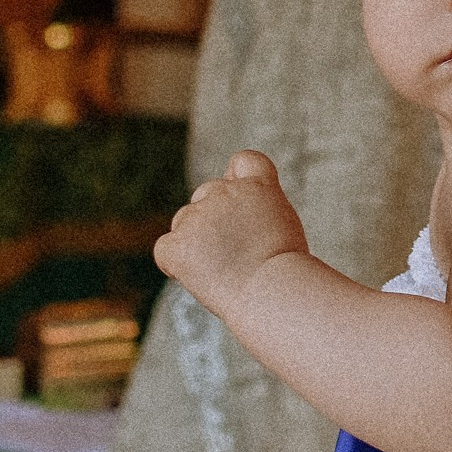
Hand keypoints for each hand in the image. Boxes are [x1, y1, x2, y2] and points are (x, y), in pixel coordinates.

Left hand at [154, 151, 310, 318]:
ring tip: (225, 268)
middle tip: (237, 251)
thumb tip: (231, 210)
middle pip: (207, 193)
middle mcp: (225, 192)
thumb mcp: (282, 225)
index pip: (244, 161)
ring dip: (196, 240)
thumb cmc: (285, 269)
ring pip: (184, 221)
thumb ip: (256, 209)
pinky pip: (166, 250)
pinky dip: (176, 263)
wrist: (273, 290)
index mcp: (258, 186)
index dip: (239, 177)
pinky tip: (200, 276)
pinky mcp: (176, 243)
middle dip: (214, 217)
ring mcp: (197, 216)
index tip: (243, 200)